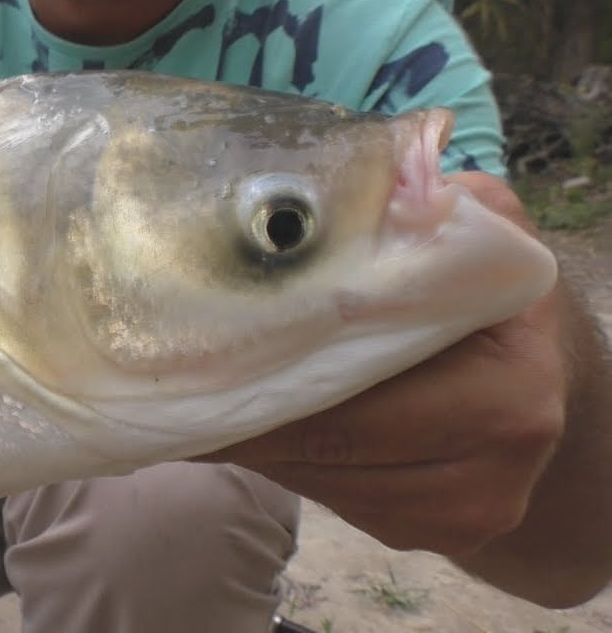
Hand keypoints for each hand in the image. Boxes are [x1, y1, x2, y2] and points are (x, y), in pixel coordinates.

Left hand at [200, 173, 565, 556]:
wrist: (537, 371)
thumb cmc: (485, 287)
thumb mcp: (476, 221)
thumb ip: (422, 199)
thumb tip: (341, 176)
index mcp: (511, 380)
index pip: (367, 385)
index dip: (279, 368)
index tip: (203, 353)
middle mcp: (499, 455)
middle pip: (334, 444)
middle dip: (249, 414)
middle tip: (172, 385)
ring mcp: (469, 508)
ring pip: (324, 481)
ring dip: (260, 443)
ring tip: (202, 400)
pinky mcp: (435, 533)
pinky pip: (336, 501)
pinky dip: (288, 464)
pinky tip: (260, 425)